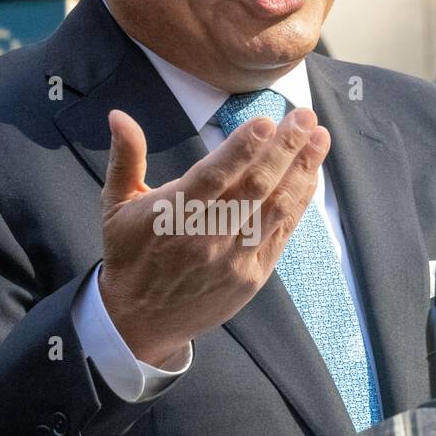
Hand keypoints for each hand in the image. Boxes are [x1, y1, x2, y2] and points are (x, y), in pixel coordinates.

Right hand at [98, 106, 328, 366]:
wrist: (141, 321)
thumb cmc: (130, 255)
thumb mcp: (116, 206)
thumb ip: (125, 158)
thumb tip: (118, 115)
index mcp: (172, 215)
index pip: (213, 176)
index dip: (242, 149)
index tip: (267, 121)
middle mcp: (206, 236)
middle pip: (253, 187)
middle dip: (284, 149)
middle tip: (305, 117)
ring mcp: (233, 258)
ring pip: (275, 208)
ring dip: (301, 171)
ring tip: (319, 138)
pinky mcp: (251, 275)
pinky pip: (281, 233)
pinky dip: (299, 201)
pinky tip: (310, 174)